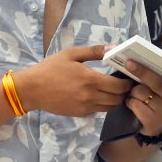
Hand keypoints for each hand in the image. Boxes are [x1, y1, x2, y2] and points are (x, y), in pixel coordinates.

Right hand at [12, 45, 133, 117]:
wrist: (32, 89)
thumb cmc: (51, 68)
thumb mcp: (71, 54)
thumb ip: (94, 51)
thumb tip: (113, 47)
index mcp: (91, 79)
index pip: (119, 86)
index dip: (127, 83)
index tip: (129, 77)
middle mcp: (91, 96)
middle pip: (117, 99)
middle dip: (124, 92)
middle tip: (123, 84)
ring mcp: (85, 107)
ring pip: (110, 108)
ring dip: (115, 100)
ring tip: (113, 90)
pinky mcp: (80, 114)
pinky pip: (98, 111)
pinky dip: (103, 104)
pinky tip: (99, 96)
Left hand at [118, 62, 161, 135]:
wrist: (155, 125)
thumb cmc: (155, 99)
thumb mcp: (159, 86)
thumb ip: (154, 72)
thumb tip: (146, 52)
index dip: (153, 63)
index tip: (141, 55)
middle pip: (155, 81)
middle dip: (140, 71)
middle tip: (128, 63)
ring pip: (141, 92)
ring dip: (133, 92)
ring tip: (135, 95)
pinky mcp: (152, 120)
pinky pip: (134, 104)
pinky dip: (130, 102)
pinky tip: (133, 104)